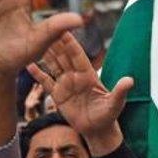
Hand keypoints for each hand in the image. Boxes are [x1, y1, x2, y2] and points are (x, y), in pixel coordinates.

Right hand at [27, 32, 132, 154]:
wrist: (98, 130)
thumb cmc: (108, 116)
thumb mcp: (115, 104)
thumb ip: (120, 91)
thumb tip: (130, 80)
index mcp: (89, 75)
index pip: (78, 56)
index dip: (70, 44)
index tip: (63, 30)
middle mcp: (76, 76)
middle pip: (63, 57)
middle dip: (55, 43)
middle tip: (44, 27)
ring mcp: (66, 85)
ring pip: (54, 66)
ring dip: (45, 54)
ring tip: (34, 40)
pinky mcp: (58, 95)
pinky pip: (46, 82)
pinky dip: (38, 73)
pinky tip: (28, 64)